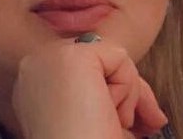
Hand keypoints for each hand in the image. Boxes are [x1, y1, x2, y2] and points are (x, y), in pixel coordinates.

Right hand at [11, 39, 166, 138]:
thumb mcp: (94, 122)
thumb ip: (107, 98)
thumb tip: (148, 108)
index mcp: (33, 87)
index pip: (84, 70)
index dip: (111, 94)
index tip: (126, 122)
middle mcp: (35, 67)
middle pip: (98, 60)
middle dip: (126, 92)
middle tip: (136, 124)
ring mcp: (50, 58)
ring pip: (110, 58)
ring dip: (126, 96)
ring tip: (110, 123)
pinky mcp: (73, 57)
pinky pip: (120, 58)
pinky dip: (128, 89)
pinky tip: (108, 112)